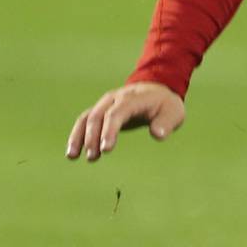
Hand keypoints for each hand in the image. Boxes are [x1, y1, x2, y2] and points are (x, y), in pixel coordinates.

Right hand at [66, 82, 185, 161]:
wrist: (156, 90)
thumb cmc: (166, 105)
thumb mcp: (174, 112)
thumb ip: (166, 123)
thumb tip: (158, 135)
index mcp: (132, 99)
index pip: (116, 114)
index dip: (109, 131)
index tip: (106, 150)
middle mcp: (115, 99)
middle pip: (97, 116)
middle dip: (92, 137)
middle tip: (93, 157)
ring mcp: (105, 104)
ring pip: (86, 118)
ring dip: (79, 137)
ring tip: (73, 157)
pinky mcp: (101, 110)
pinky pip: (85, 121)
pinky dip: (77, 135)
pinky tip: (73, 152)